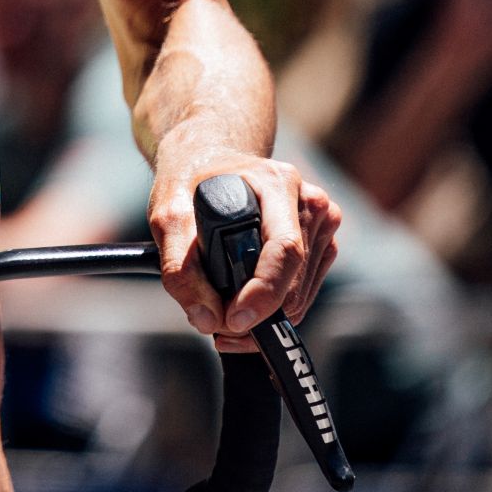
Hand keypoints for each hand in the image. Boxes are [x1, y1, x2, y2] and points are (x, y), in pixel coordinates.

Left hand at [150, 152, 341, 350]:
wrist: (209, 162)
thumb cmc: (190, 184)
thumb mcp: (169, 216)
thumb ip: (180, 268)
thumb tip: (206, 318)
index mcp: (278, 184)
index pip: (284, 250)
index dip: (263, 293)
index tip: (233, 320)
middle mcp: (310, 203)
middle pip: (294, 280)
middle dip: (257, 315)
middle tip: (217, 329)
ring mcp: (322, 225)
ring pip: (300, 295)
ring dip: (265, 318)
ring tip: (223, 315)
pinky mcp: (322, 246)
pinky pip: (303, 293)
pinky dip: (275, 311)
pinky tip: (244, 306)